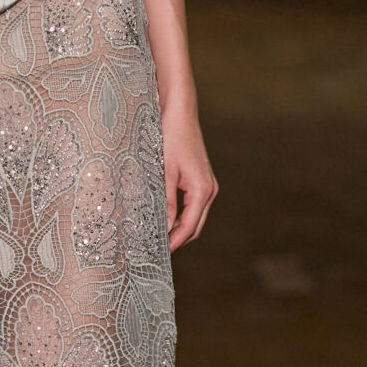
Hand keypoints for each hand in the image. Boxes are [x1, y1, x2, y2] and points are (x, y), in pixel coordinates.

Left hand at [162, 106, 216, 250]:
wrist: (179, 112)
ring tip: (158, 237)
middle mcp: (210, 190)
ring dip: (179, 229)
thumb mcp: (163, 172)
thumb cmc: (170, 137)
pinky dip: (181, 216)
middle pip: (195, 226)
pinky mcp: (201, 180)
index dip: (174, 242)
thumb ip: (165, 202)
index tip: (159, 254)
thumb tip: (163, 228)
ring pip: (195, 217)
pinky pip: (193, 206)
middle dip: (178, 240)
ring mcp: (208, 185)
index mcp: (202, 190)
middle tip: (156, 250)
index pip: (189, 227)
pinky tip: (165, 218)